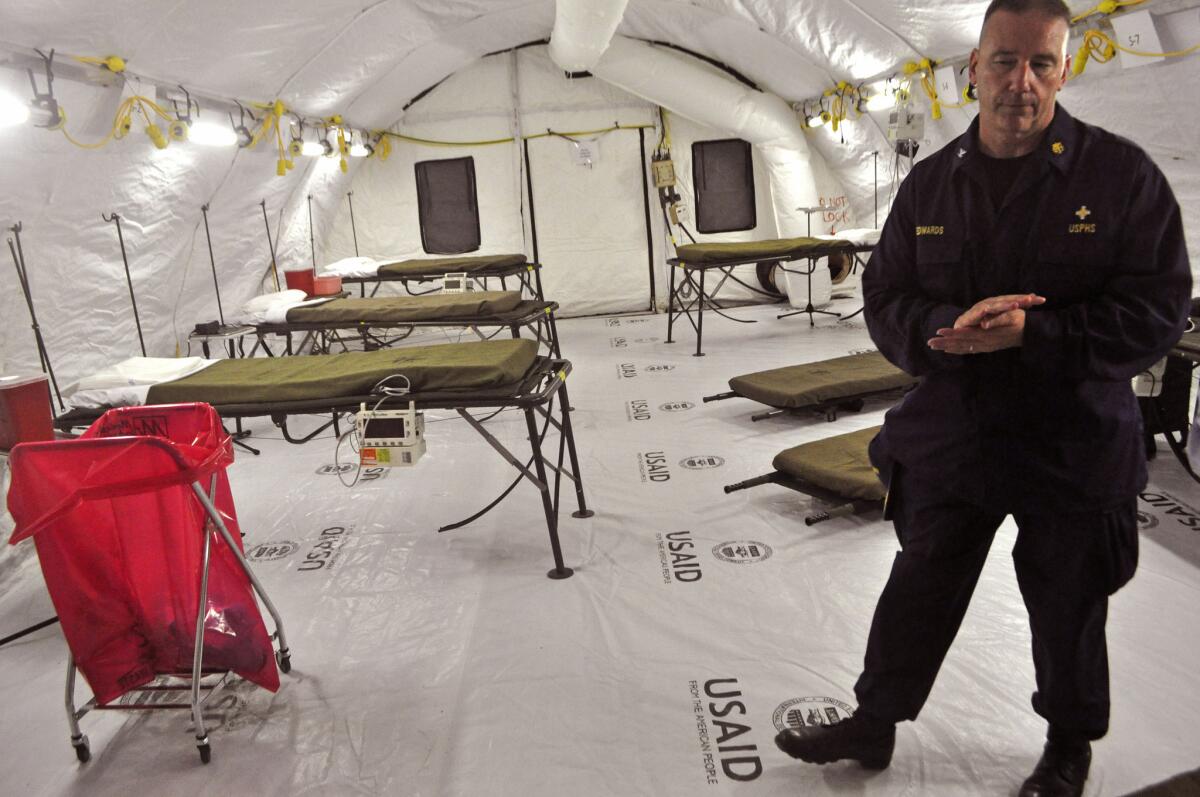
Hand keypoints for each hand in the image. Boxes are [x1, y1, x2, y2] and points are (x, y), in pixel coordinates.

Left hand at [927, 293, 1043, 355]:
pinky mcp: (987, 347)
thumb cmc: (1021, 321)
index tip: (938, 332)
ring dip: (948, 347)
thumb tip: (983, 324)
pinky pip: (969, 350)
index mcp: (987, 334)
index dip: (951, 333)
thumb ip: (997, 320)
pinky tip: (950, 350)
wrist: (1031, 333)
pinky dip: (958, 350)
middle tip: (929, 343)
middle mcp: (984, 342)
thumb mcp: (1012, 316)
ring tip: (934, 346)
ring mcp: (985, 346)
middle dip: (944, 342)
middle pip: (960, 343)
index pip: (965, 334)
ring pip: (963, 348)